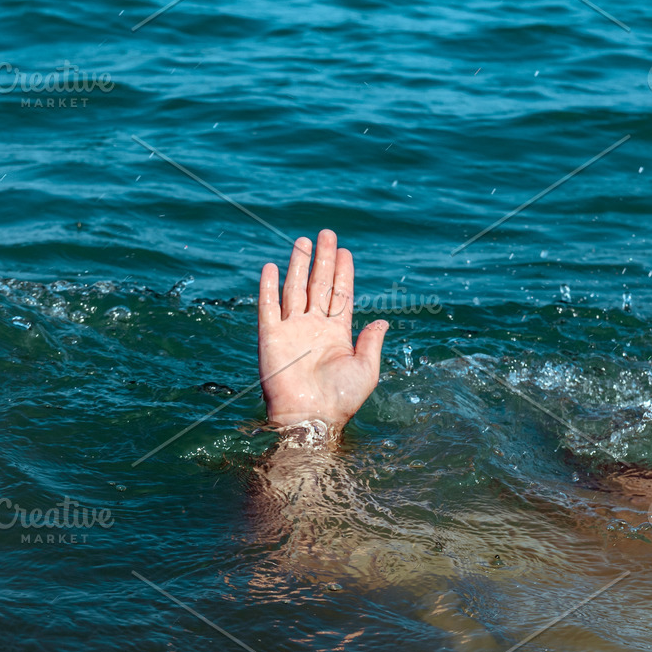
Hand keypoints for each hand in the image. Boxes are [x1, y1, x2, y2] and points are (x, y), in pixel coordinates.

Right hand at [258, 229, 388, 431]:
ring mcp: (291, 330)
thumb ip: (372, 342)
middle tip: (326, 234)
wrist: (311, 417)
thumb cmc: (340, 399)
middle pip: (319, 285)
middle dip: (323, 259)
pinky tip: (270, 267)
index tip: (345, 251)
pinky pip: (268, 307)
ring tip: (303, 241)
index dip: (343, 272)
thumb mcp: (367, 369)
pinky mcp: (271, 337)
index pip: (340, 295)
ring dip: (298, 265)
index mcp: (337, 334)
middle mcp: (313, 328)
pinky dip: (268, 287)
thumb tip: (383, 320)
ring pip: (295, 289)